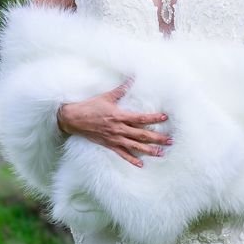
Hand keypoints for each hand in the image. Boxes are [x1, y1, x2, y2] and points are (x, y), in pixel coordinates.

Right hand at [56, 81, 170, 166]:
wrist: (73, 119)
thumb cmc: (89, 106)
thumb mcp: (106, 97)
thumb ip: (121, 89)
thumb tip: (132, 78)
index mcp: (119, 116)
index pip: (141, 118)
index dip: (154, 118)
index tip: (165, 118)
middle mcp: (118, 129)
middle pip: (142, 135)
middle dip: (157, 138)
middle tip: (170, 141)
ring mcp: (114, 139)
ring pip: (135, 147)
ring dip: (149, 150)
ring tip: (161, 153)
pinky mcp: (109, 145)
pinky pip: (122, 154)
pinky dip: (132, 160)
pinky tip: (141, 164)